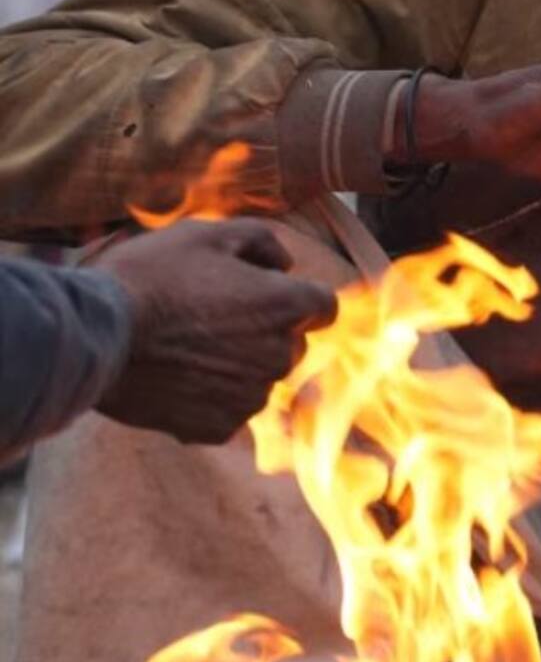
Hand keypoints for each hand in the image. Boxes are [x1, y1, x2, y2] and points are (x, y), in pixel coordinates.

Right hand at [92, 220, 337, 443]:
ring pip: (260, 380)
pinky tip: (177, 379)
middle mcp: (277, 356)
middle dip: (266, 333)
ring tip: (189, 349)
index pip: (324, 306)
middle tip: (213, 320)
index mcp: (285, 306)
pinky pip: (229, 412)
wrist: (95, 335)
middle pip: (292, 345)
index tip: (265, 296)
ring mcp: (248, 397)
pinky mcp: (216, 428)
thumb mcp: (209, 233)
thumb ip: (262, 241)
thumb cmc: (151, 276)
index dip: (297, 298)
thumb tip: (286, 263)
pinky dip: (210, 399)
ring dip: (238, 367)